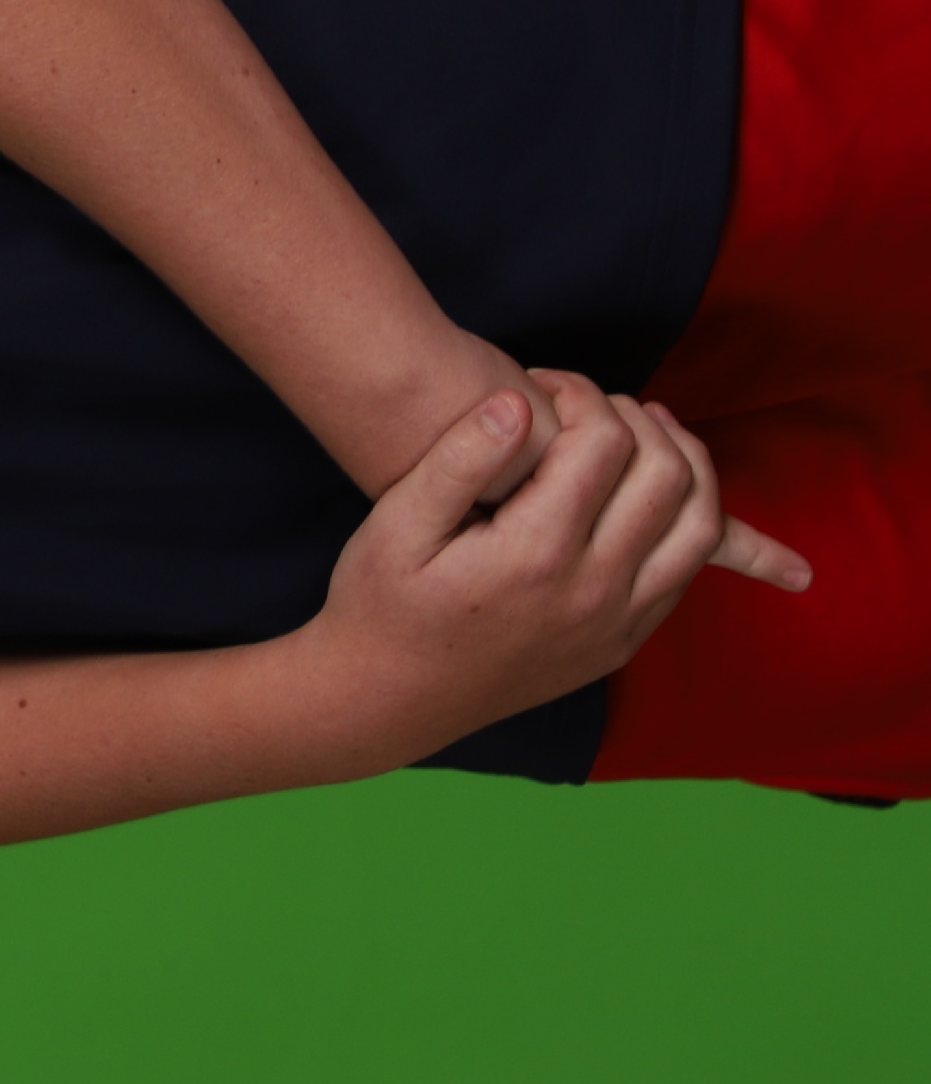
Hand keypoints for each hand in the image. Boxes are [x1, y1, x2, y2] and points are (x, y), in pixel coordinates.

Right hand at [290, 370, 812, 765]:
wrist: (388, 700)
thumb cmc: (380, 604)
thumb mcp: (395, 526)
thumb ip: (457, 461)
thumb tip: (515, 401)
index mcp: (535, 554)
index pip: (604, 442)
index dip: (580, 393)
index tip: (541, 384)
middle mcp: (594, 591)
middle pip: (669, 473)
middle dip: (636, 418)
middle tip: (589, 406)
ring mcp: (619, 623)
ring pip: (701, 523)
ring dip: (685, 463)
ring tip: (641, 434)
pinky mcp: (624, 644)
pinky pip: (689, 569)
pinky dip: (685, 516)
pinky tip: (643, 493)